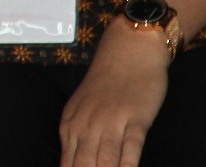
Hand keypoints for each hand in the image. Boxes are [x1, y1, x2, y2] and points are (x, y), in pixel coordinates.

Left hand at [59, 21, 171, 166]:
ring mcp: (111, 123)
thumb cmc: (108, 83)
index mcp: (70, 126)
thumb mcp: (82, 109)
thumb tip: (73, 165)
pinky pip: (130, 150)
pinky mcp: (135, 119)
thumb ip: (77, 138)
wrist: (129, 50)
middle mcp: (87, 126)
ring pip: (105, 164)